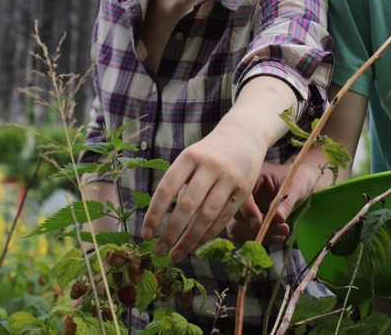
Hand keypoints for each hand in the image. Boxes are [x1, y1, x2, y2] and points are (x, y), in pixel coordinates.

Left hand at [140, 126, 265, 261]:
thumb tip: (160, 223)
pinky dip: (207, 235)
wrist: (244, 135)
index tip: (145, 235)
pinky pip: (223, 218)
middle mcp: (209, 166)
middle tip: (159, 251)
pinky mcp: (243, 190)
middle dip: (171, 232)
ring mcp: (228, 178)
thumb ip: (179, 185)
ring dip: (189, 240)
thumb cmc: (209, 153)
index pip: (166, 189)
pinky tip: (195, 246)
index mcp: (189, 157)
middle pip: (187, 206)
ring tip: (176, 255)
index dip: (154, 214)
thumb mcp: (191, 158)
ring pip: (207, 216)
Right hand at [227, 160, 325, 243]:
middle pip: (236, 214)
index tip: (260, 224)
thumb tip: (277, 218)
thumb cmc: (297, 178)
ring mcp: (244, 207)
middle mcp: (244, 193)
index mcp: (253, 177)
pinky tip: (278, 237)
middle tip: (282, 228)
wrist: (300, 182)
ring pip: (238, 227)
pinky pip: (244, 234)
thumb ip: (286, 202)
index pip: (242, 195)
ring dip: (258, 235)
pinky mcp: (248, 219)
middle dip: (257, 226)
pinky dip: (260, 239)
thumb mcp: (296, 187)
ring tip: (283, 232)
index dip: (247, 211)